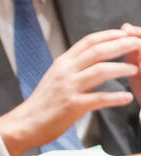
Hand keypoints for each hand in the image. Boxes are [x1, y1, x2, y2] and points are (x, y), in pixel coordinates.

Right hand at [0, 29, 140, 155]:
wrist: (26, 123)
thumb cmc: (43, 103)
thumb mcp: (56, 78)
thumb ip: (75, 69)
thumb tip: (97, 63)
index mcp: (62, 63)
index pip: (87, 42)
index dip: (108, 35)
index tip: (124, 33)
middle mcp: (65, 71)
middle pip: (96, 52)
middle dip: (120, 45)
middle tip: (136, 44)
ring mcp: (68, 87)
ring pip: (100, 71)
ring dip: (121, 68)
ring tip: (134, 69)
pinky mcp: (73, 105)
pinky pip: (99, 98)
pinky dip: (115, 98)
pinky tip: (127, 98)